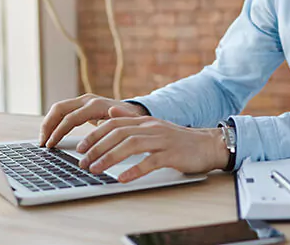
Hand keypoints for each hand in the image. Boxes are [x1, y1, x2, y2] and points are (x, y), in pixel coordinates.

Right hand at [39, 94, 147, 147]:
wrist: (134, 112)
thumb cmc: (130, 120)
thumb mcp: (128, 121)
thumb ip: (122, 117)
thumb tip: (112, 112)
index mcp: (96, 105)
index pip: (71, 117)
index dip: (59, 132)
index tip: (51, 145)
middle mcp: (87, 100)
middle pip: (59, 109)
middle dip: (48, 126)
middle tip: (42, 143)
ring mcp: (82, 101)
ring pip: (58, 109)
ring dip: (48, 124)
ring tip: (43, 141)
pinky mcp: (80, 106)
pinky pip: (62, 112)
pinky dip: (53, 123)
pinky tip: (50, 136)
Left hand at [75, 110, 230, 182]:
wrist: (210, 145)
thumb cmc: (180, 140)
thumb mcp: (154, 127)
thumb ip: (132, 120)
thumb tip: (110, 112)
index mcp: (145, 121)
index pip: (114, 123)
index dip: (94, 134)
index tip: (80, 147)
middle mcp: (152, 128)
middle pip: (118, 133)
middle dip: (97, 147)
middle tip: (82, 162)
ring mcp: (162, 140)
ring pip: (131, 145)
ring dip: (110, 157)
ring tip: (96, 170)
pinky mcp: (173, 155)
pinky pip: (151, 161)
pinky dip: (135, 169)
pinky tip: (122, 178)